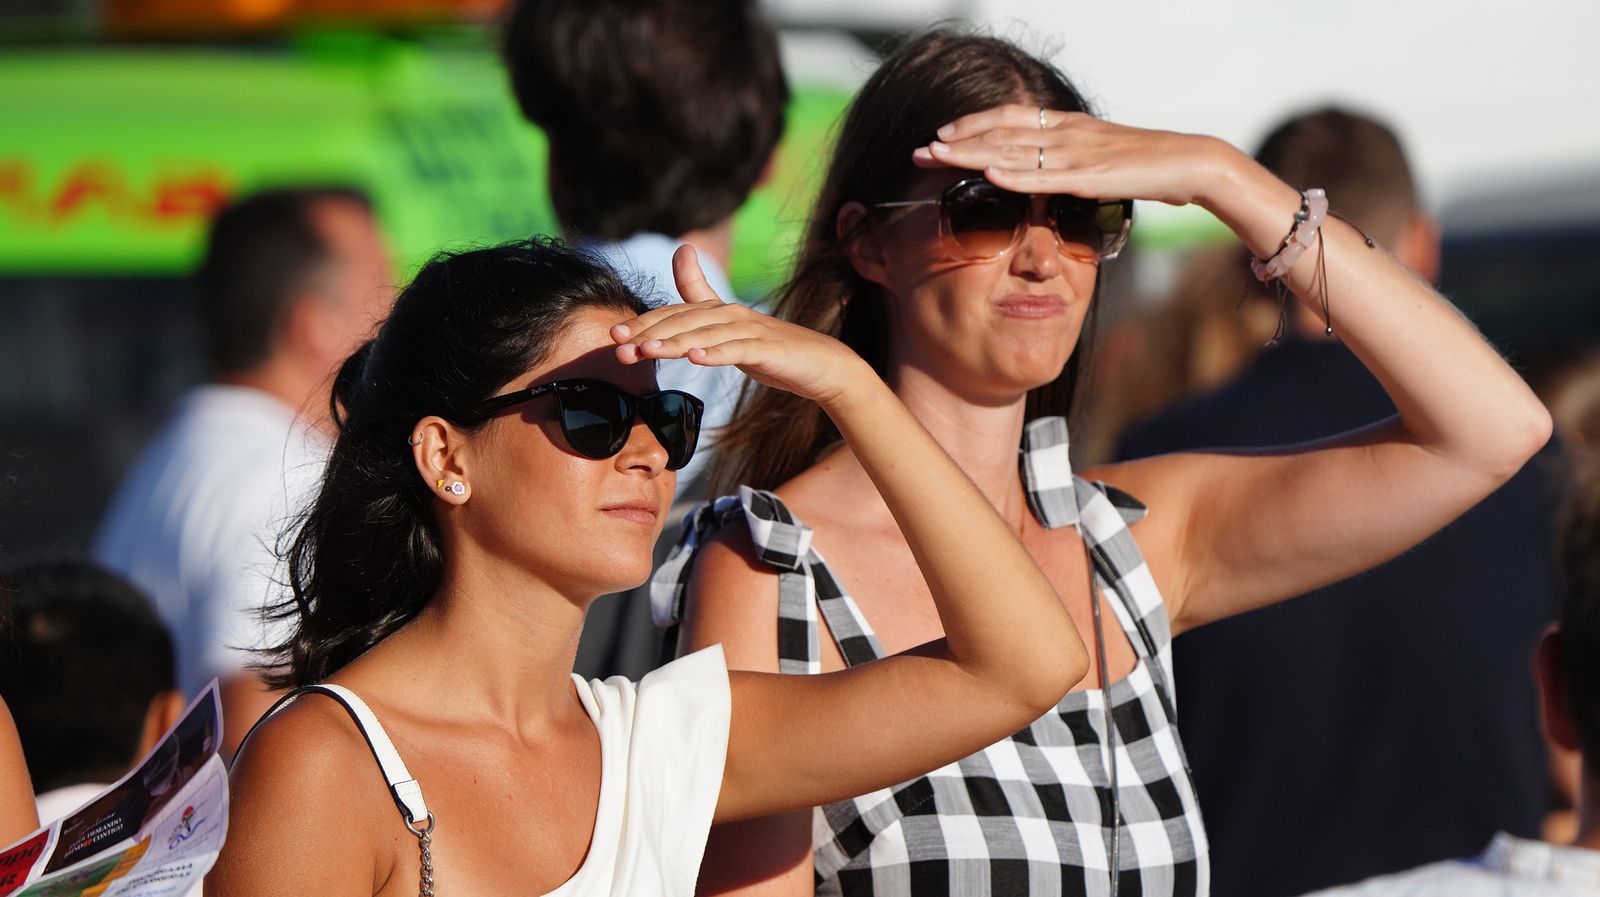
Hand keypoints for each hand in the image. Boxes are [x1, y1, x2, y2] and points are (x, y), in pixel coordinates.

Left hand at [611, 245, 870, 408]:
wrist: (823, 366)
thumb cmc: (773, 350)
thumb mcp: (732, 329)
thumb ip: (703, 297)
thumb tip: (681, 252)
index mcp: (720, 311)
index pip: (674, 314)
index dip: (644, 323)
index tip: (614, 335)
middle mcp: (732, 314)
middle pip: (683, 321)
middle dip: (648, 333)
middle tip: (618, 346)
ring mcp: (751, 331)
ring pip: (705, 334)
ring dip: (673, 342)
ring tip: (646, 351)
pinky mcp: (767, 349)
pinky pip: (737, 350)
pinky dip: (715, 353)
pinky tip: (695, 358)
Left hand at [912, 104, 1233, 206]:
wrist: (1191, 163)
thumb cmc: (1146, 164)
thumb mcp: (1098, 159)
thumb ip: (1068, 164)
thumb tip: (1042, 173)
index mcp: (1067, 126)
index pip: (1009, 119)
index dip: (972, 126)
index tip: (941, 136)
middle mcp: (1066, 134)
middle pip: (1000, 133)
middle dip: (957, 143)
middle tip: (920, 151)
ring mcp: (1077, 154)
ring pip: (1013, 152)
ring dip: (971, 156)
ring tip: (937, 159)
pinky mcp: (1090, 177)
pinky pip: (1044, 176)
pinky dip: (1014, 175)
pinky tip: (988, 174)